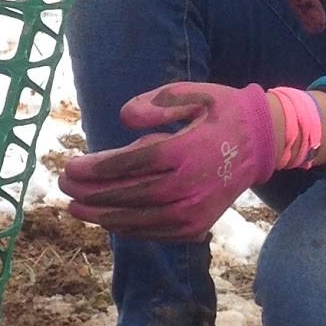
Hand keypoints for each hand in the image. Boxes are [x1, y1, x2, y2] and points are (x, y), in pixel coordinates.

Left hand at [59, 82, 284, 239]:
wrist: (262, 142)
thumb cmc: (220, 112)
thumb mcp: (190, 93)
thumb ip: (155, 104)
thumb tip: (123, 118)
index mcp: (185, 152)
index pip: (130, 164)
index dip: (96, 169)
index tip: (70, 167)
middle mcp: (189, 186)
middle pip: (129, 195)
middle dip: (92, 194)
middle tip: (63, 188)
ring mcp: (195, 211)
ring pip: (140, 219)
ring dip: (104, 216)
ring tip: (77, 209)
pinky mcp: (198, 225)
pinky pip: (157, 232)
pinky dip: (130, 229)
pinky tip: (110, 221)